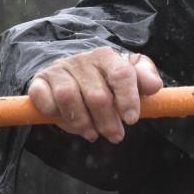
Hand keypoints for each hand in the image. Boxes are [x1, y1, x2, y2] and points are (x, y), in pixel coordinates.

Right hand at [28, 47, 162, 142]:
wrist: (73, 72)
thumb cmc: (108, 77)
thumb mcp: (131, 73)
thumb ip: (146, 77)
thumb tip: (154, 86)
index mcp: (107, 57)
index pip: (120, 75)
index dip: (128, 99)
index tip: (132, 120)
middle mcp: (82, 60)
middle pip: (96, 94)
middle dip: (108, 121)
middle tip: (115, 136)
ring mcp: (59, 70)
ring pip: (69, 98)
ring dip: (82, 122)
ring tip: (92, 133)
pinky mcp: (39, 81)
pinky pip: (44, 100)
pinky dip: (54, 114)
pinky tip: (67, 121)